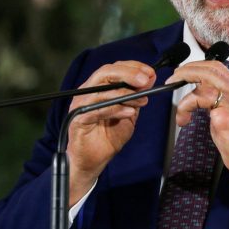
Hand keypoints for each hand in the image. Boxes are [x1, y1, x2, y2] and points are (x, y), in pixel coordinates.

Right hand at [66, 61, 154, 205]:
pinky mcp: (78, 119)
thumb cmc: (107, 137)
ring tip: (142, 100)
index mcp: (99, 87)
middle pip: (106, 73)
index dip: (133, 67)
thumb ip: (136, 96)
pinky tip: (129, 112)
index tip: (150, 72)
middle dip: (129, 74)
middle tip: (145, 80)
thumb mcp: (128, 113)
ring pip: (103, 90)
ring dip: (126, 94)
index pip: (114, 68)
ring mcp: (81, 104)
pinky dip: (115, 109)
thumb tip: (149, 79)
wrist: (94, 161)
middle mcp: (88, 92)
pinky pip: (97, 110)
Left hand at [166, 61, 228, 202]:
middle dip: (186, 71)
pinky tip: (184, 120)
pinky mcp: (224, 117)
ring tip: (179, 107)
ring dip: (184, 93)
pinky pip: (199, 101)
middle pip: (209, 69)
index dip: (197, 66)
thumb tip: (200, 95)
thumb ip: (221, 102)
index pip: (218, 67)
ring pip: (203, 81)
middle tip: (174, 79)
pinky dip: (186, 107)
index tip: (184, 72)